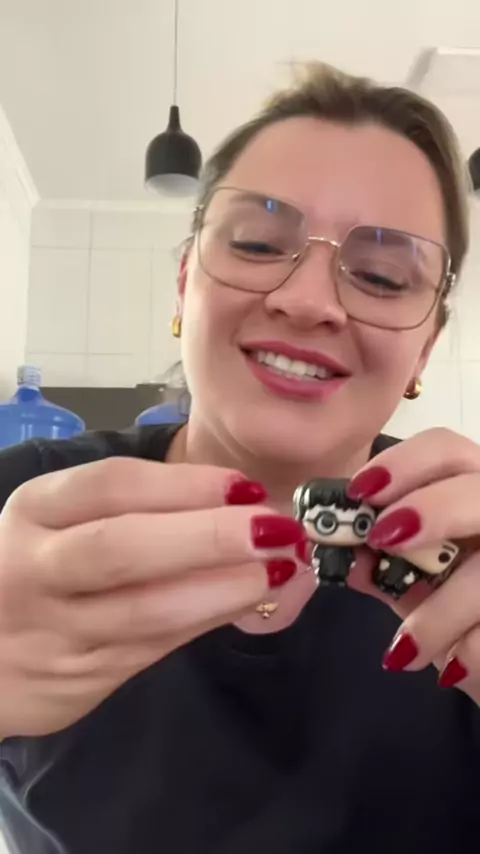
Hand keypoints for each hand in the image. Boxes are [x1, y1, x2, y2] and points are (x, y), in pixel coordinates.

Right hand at [0, 458, 303, 737]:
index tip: (246, 486)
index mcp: (36, 510)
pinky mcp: (81, 678)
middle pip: (123, 548)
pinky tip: (247, 601)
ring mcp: (57, 629)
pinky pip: (155, 646)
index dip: (186, 484)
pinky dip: (208, 620)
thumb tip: (238, 498)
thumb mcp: (63, 521)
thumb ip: (134, 508)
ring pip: (146, 610)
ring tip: (278, 570)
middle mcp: (38, 567)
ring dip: (221, 588)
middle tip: (275, 530)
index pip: (113, 485)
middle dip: (207, 537)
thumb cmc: (42, 563)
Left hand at [347, 428, 479, 706]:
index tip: (360, 492)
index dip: (404, 462)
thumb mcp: (416, 589)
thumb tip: (336, 551)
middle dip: (434, 509)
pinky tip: (454, 667)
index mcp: (472, 494)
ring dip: (442, 611)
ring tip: (405, 649)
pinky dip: (473, 650)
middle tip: (386, 540)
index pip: (446, 449)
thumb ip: (381, 567)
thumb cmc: (461, 620)